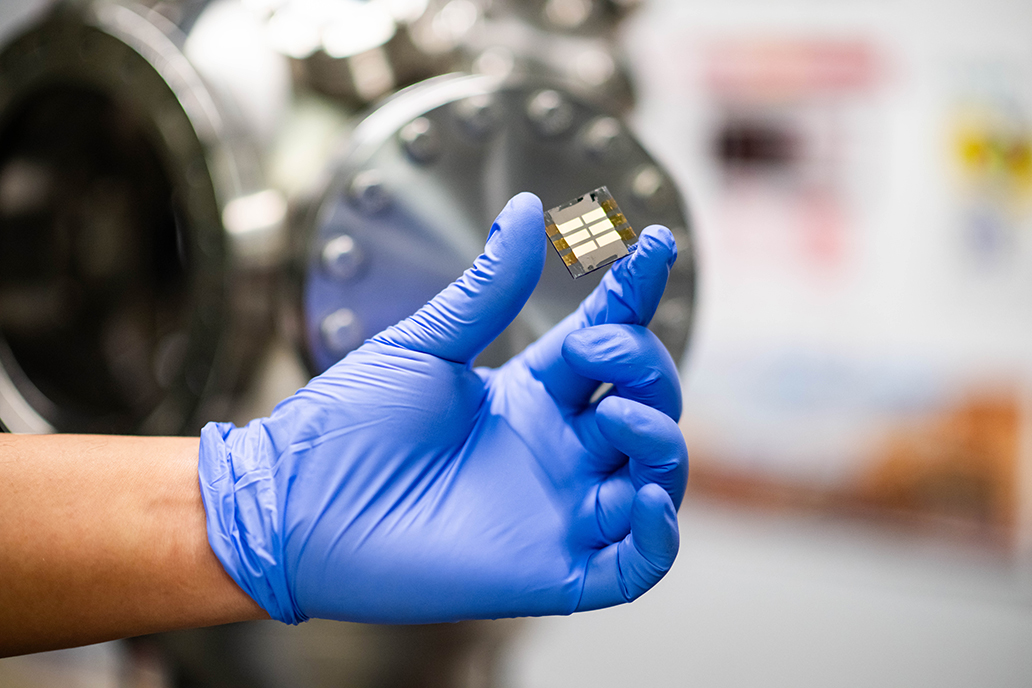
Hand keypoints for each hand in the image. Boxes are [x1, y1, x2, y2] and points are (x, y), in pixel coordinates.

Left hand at [198, 192, 687, 624]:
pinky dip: (660, 538)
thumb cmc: (344, 426)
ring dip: (661, 442)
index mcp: (530, 393)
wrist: (291, 505)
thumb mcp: (425, 346)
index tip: (655, 244)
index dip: (637, 295)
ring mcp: (558, 509)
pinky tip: (647, 499)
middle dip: (644, 366)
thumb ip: (486, 289)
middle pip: (644, 403)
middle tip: (597, 346)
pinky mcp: (551, 571)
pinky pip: (635, 565)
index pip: (608, 341)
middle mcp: (555, 448)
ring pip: (655, 479)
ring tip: (620, 416)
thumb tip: (527, 210)